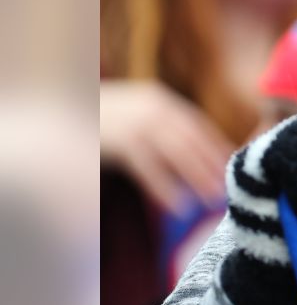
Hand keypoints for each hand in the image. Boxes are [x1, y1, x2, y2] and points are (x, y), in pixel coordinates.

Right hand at [100, 80, 233, 213]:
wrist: (55, 110)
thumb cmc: (99, 121)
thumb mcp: (133, 117)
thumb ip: (160, 132)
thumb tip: (194, 157)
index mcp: (159, 99)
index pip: (197, 125)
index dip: (217, 147)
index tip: (234, 168)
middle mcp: (151, 106)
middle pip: (192, 138)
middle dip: (213, 164)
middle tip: (230, 188)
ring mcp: (134, 121)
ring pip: (176, 152)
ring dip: (197, 177)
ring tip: (212, 199)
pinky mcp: (117, 140)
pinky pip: (147, 167)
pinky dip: (165, 187)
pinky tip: (179, 205)